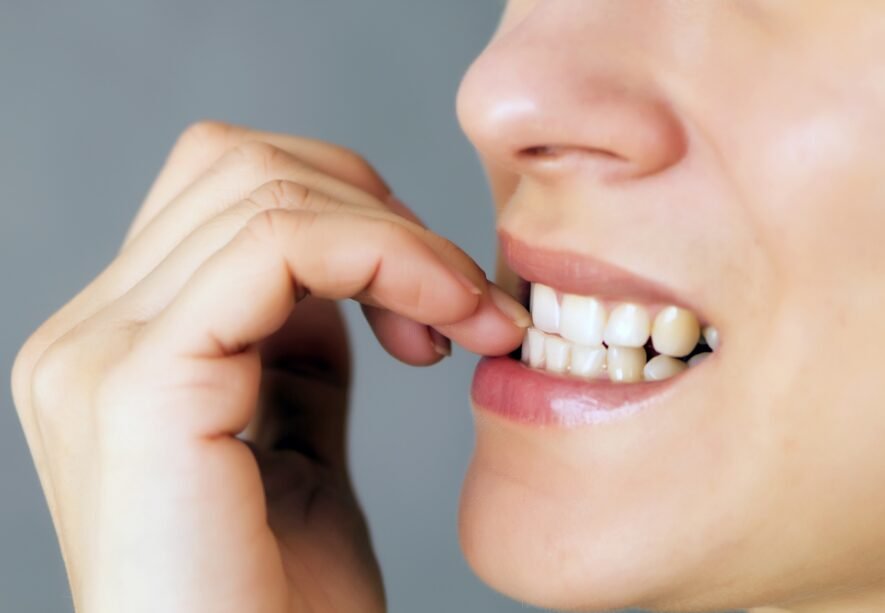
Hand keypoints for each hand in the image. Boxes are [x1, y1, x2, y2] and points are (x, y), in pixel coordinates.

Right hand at [11, 121, 528, 612]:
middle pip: (241, 166)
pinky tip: (441, 323)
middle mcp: (90, 336)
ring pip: (264, 187)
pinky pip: (279, 245)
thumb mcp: (297, 448)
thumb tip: (332, 280)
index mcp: (121, 346)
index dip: (354, 216)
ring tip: (467, 317)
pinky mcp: (139, 385)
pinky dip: (385, 257)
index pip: (228, 192)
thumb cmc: (282, 606)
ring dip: (399, 237)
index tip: (442, 298)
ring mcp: (100, 354)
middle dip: (379, 211)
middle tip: (462, 298)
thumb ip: (296, 355)